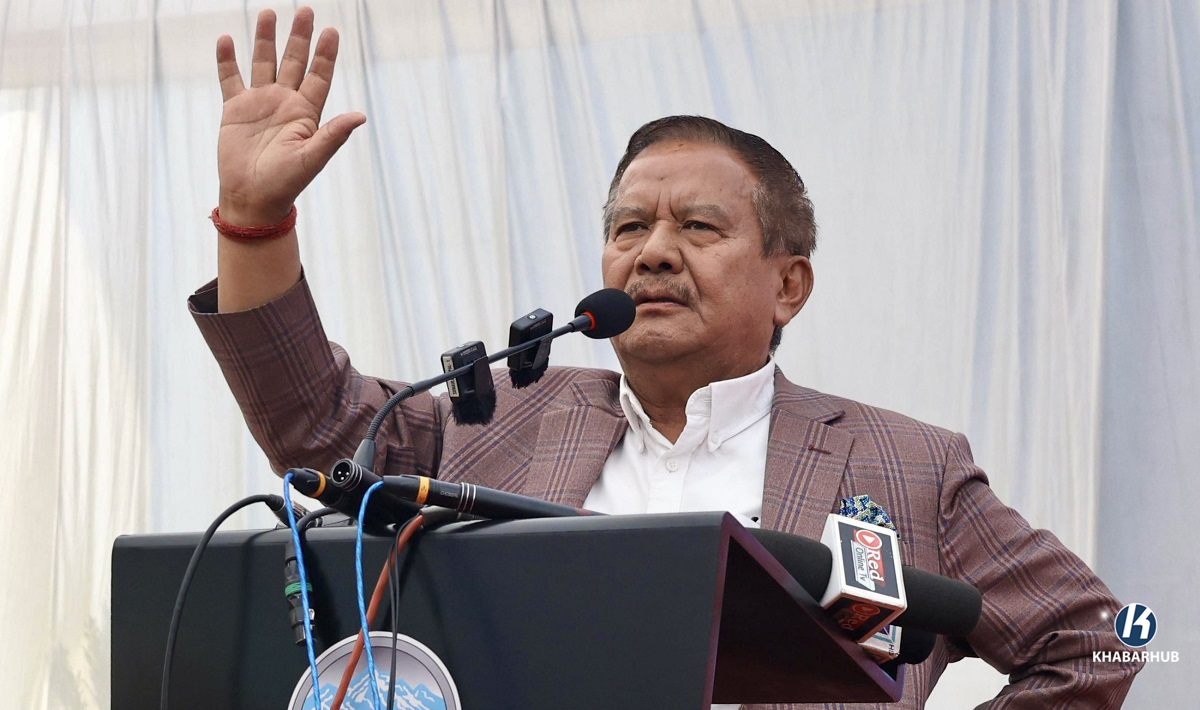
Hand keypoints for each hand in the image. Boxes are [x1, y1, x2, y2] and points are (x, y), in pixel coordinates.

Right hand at [215, 7, 364, 224]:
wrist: (252, 198)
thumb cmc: (286, 183)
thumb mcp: (312, 158)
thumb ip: (333, 135)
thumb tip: (361, 116)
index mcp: (306, 113)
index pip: (319, 76)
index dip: (325, 54)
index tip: (332, 30)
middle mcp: (285, 103)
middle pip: (294, 62)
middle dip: (299, 36)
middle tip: (305, 9)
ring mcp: (259, 104)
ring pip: (263, 63)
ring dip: (266, 39)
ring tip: (269, 12)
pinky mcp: (235, 110)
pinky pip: (230, 79)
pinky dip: (227, 60)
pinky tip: (227, 39)